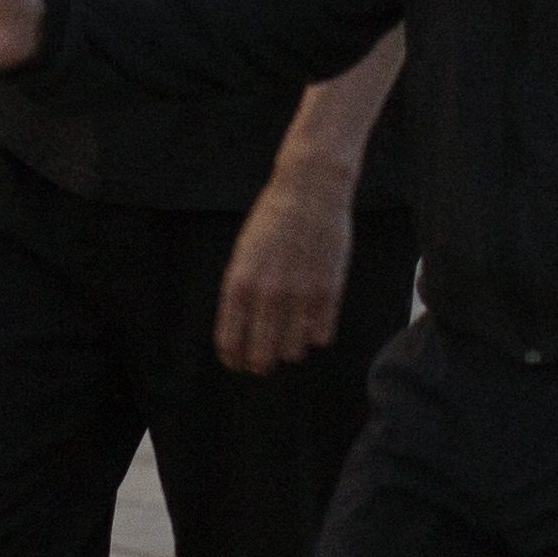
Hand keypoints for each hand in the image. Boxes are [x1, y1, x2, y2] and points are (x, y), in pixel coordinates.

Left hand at [214, 168, 356, 375]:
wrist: (310, 191)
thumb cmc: (272, 220)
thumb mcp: (242, 255)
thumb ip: (240, 294)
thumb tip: (242, 333)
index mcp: (238, 285)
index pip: (229, 344)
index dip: (233, 359)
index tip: (237, 362)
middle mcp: (266, 295)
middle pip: (261, 358)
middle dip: (260, 364)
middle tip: (263, 361)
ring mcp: (299, 296)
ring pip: (293, 353)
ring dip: (290, 349)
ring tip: (290, 335)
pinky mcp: (328, 293)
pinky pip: (321, 337)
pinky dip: (315, 334)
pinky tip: (312, 319)